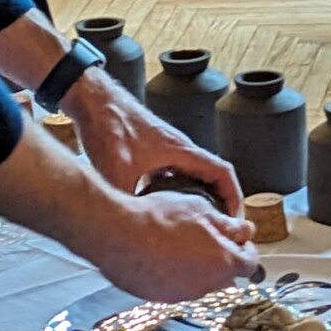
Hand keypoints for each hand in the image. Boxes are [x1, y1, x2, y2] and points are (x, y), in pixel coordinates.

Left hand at [62, 73, 243, 213]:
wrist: (93, 101)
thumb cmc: (109, 126)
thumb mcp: (117, 171)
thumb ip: (127, 202)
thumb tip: (129, 229)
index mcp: (182, 151)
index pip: (223, 172)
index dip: (234, 197)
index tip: (236, 219)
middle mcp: (180, 149)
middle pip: (212, 176)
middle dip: (221, 202)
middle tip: (218, 227)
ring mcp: (166, 149)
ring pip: (193, 175)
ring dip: (200, 197)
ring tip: (196, 222)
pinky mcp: (151, 151)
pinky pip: (174, 174)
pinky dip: (177, 191)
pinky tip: (162, 207)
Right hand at [79, 186, 259, 302]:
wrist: (117, 234)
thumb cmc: (159, 218)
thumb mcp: (201, 209)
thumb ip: (228, 225)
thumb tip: (244, 230)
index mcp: (223, 262)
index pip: (250, 263)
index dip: (246, 249)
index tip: (239, 240)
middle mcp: (205, 285)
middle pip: (226, 276)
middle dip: (223, 259)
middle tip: (211, 240)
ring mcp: (181, 294)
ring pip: (200, 283)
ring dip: (199, 268)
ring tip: (183, 245)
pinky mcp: (158, 297)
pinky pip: (176, 288)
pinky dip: (176, 275)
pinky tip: (164, 257)